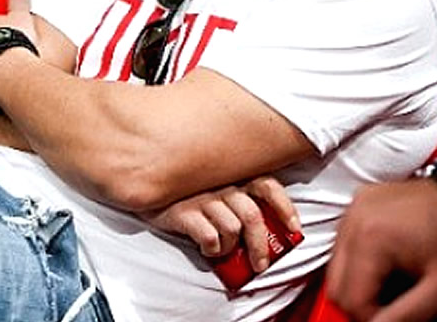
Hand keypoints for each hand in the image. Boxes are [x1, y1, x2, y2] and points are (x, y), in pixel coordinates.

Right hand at [144, 176, 299, 271]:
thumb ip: (236, 195)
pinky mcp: (182, 211)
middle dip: (260, 245)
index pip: (267, 184)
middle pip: (253, 216)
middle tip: (260, 263)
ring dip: (231, 247)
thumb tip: (263, 226)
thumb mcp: (212, 184)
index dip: (284, 207)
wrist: (143, 183)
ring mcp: (201, 197)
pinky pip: (209, 237)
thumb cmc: (183, 189)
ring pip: (232, 229)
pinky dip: (212, 249)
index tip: (293, 228)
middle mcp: (219, 183)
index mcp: (230, 173)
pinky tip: (207, 248)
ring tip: (223, 250)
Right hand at [326, 178, 436, 321]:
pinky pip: (344, 244)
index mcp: (371, 239)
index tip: (396, 317)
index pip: (351, 299)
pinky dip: (361, 262)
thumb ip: (411, 313)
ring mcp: (352, 210)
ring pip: (337, 266)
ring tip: (395, 282)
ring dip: (361, 283)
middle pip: (336, 285)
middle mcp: (353, 220)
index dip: (373, 318)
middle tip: (395, 305)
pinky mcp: (356, 205)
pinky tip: (388, 263)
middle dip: (363, 302)